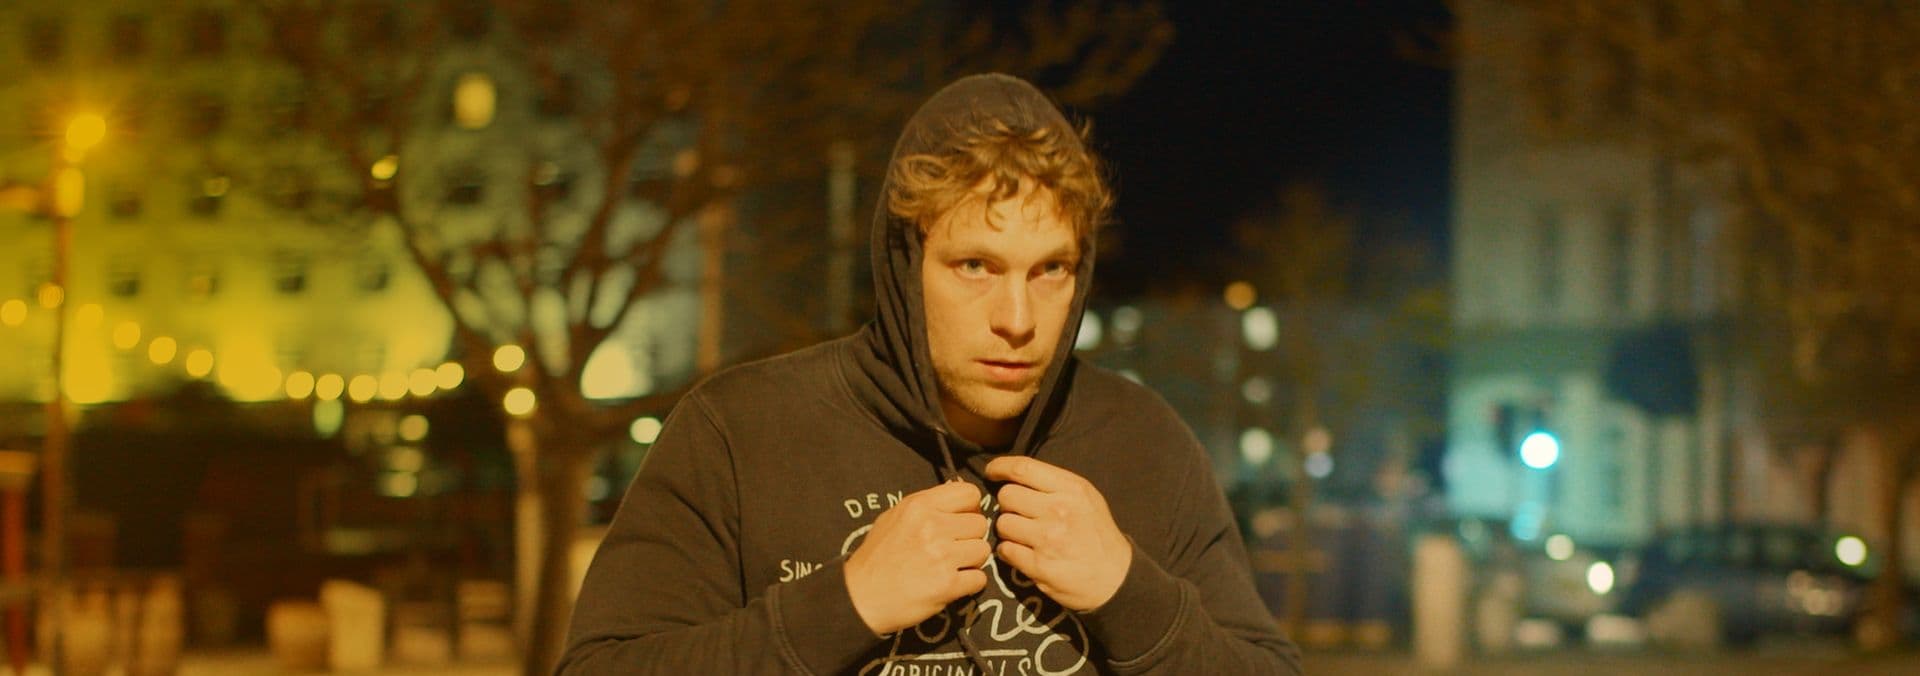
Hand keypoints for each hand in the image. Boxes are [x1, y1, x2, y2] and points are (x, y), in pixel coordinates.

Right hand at [843, 480, 991, 634]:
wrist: (860, 598)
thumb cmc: (876, 556)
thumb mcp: (894, 517)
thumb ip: (926, 504)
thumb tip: (957, 494)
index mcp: (919, 505)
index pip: (970, 493)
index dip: (969, 508)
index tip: (959, 521)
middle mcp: (933, 526)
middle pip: (980, 524)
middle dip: (970, 537)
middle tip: (952, 549)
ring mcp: (942, 556)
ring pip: (983, 550)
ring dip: (971, 561)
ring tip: (950, 567)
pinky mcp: (948, 585)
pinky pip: (980, 578)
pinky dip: (969, 584)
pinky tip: (951, 585)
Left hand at [985, 456, 1132, 611]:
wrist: (1117, 578)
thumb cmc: (1098, 534)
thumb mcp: (1087, 498)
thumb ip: (1055, 485)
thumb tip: (1015, 474)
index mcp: (1071, 489)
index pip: (1023, 468)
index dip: (1000, 467)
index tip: (992, 472)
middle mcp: (1058, 510)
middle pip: (1007, 496)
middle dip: (1008, 504)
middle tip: (1019, 513)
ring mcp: (1047, 539)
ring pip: (1002, 523)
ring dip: (1007, 529)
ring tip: (1023, 535)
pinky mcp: (1039, 565)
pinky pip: (1005, 550)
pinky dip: (1009, 551)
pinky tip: (1023, 553)